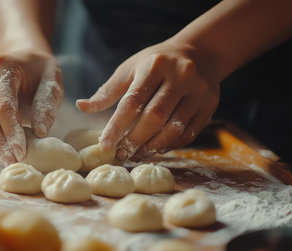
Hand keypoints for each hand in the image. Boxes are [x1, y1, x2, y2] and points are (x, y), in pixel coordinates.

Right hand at [0, 50, 62, 164]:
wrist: (20, 61)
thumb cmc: (38, 73)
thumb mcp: (52, 82)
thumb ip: (47, 105)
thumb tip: (40, 133)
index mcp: (1, 66)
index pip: (2, 105)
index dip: (11, 131)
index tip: (22, 152)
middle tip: (14, 161)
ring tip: (9, 159)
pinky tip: (0, 151)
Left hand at [76, 41, 219, 161]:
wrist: (198, 53)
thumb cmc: (155, 63)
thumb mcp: (130, 69)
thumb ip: (107, 91)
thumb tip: (81, 106)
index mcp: (155, 65)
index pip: (133, 101)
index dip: (117, 126)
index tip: (105, 145)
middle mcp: (180, 76)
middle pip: (154, 117)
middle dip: (134, 140)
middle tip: (121, 155)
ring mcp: (199, 91)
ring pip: (174, 128)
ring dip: (152, 147)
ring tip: (136, 155)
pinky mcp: (210, 104)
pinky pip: (189, 133)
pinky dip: (170, 145)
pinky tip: (155, 149)